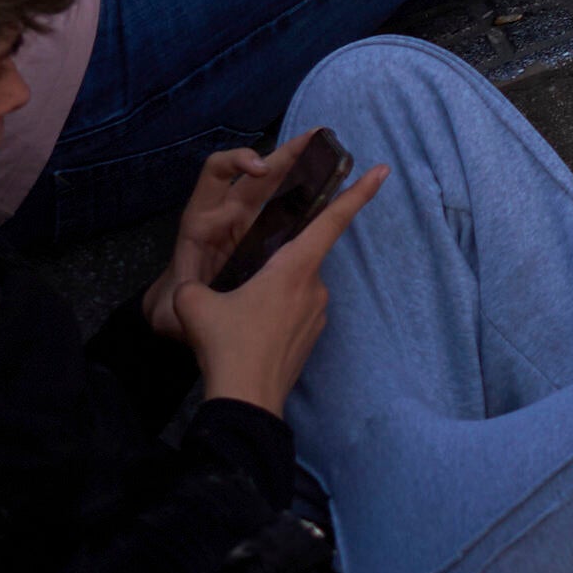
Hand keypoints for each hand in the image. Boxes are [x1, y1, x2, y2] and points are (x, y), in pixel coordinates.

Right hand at [152, 154, 382, 409]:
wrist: (246, 402)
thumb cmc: (226, 346)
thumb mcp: (195, 306)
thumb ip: (191, 286)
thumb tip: (189, 289)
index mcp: (294, 268)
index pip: (331, 221)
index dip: (357, 193)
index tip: (383, 170)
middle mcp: (314, 286)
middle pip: (300, 257)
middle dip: (274, 263)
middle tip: (243, 283)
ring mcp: (317, 314)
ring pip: (294, 288)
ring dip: (270, 293)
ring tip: (238, 316)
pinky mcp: (313, 337)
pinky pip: (294, 313)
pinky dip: (275, 316)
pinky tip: (250, 333)